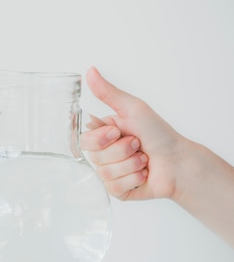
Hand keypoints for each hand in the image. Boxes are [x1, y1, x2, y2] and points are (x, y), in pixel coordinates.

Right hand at [80, 67, 185, 200]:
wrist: (178, 161)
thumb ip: (107, 92)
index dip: (101, 138)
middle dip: (122, 150)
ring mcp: (109, 174)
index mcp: (102, 134)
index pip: (83, 139)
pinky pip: (114, 187)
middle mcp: (103, 154)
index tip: (118, 131)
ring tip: (144, 159)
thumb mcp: (132, 108)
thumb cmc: (158, 133)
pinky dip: (133, 178)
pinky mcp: (117, 191)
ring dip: (131, 164)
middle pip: (95, 157)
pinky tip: (143, 173)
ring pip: (105, 172)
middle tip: (138, 144)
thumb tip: (90, 71)